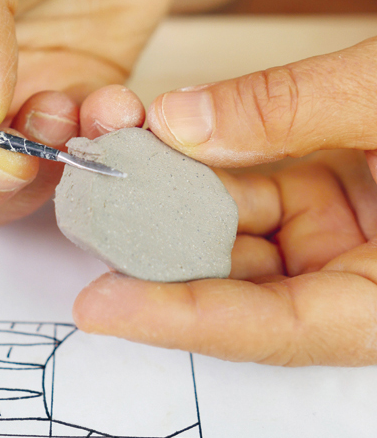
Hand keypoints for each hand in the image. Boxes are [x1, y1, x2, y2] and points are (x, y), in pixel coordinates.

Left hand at [72, 64, 376, 365]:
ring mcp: (333, 240)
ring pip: (230, 234)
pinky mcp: (321, 199)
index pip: (269, 329)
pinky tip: (159, 139)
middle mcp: (353, 282)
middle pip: (234, 285)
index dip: (179, 320)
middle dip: (154, 248)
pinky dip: (201, 168)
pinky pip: (245, 192)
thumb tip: (181, 122)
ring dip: (169, 197)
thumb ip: (295, 107)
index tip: (99, 309)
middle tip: (88, 215)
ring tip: (114, 154)